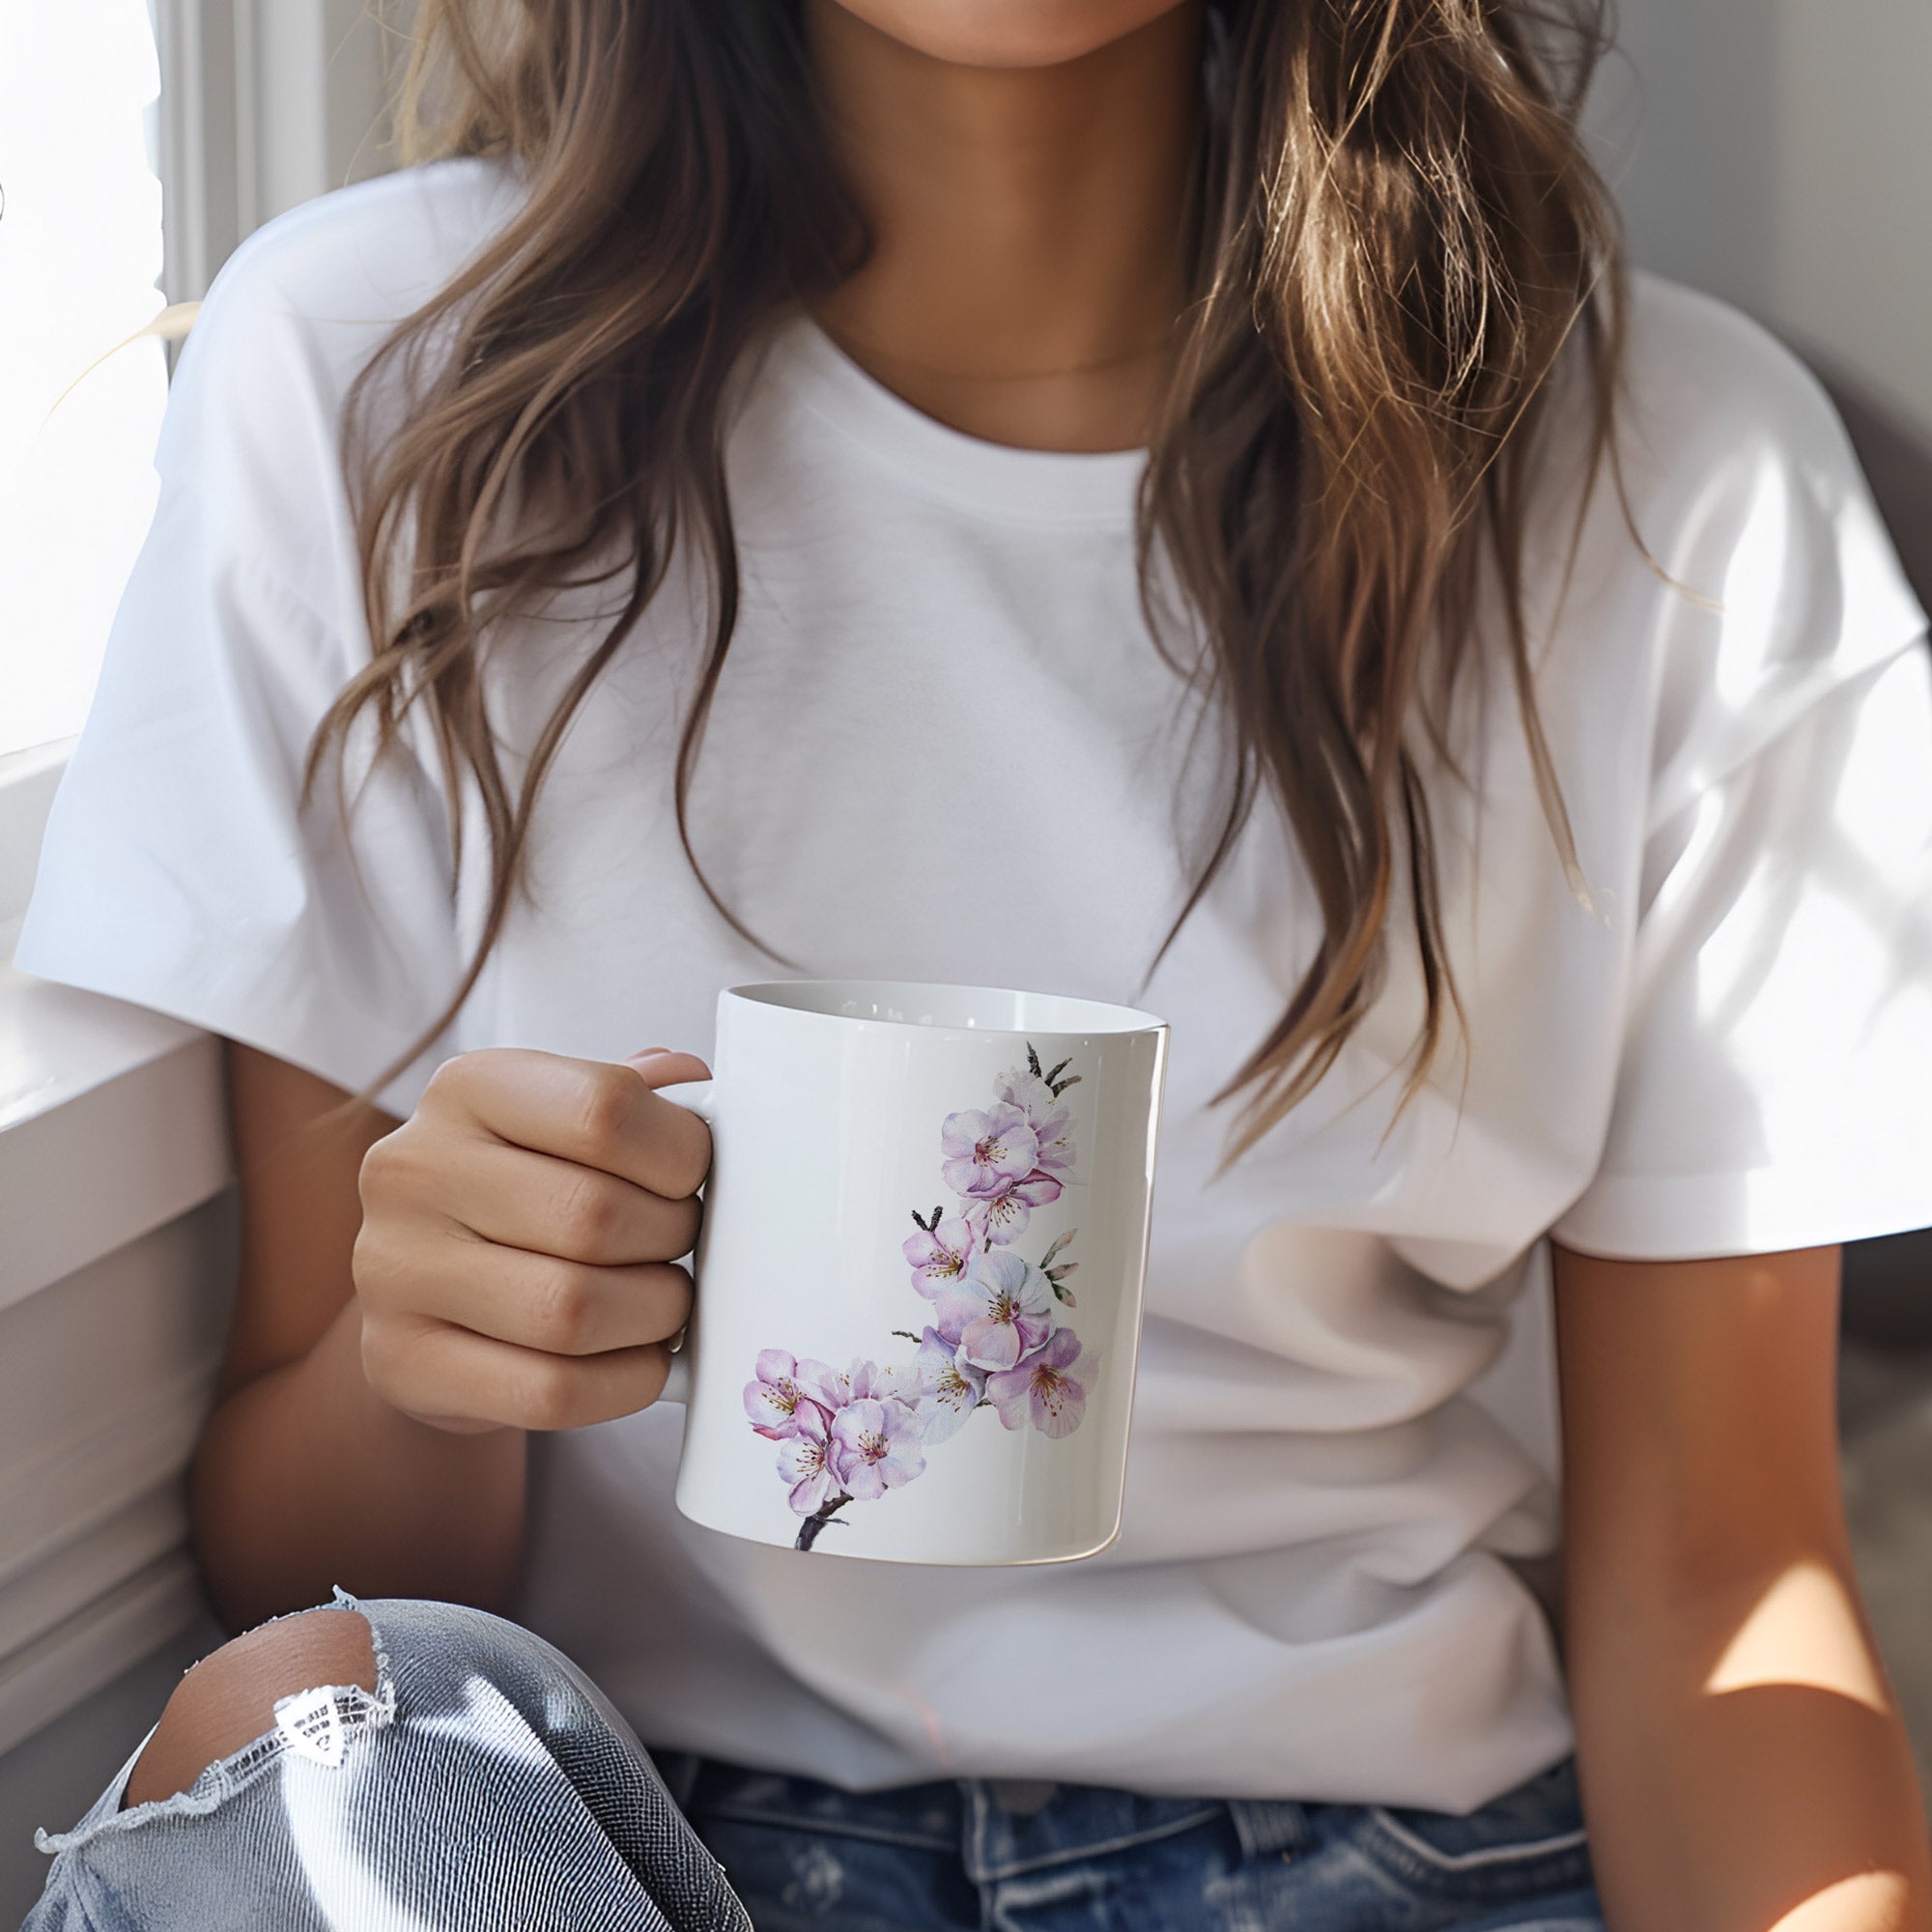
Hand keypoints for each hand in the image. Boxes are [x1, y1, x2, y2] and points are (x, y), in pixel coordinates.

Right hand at [351, 1047, 711, 1432]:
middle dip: (672, 1240)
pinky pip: (548, 1391)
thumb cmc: (526, 1197)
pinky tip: (638, 1359)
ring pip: (571, 1311)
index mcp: (468, 1087)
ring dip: (653, 1315)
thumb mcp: (567, 1126)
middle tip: (682, 1247)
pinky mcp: (400, 1361)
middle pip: (593, 1215)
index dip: (681, 1152)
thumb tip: (696, 1087)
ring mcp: (395, 1270)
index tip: (694, 1177)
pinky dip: (623, 1382)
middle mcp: (415, 1169)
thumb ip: (636, 1100)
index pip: (604, 1109)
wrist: (430, 1298)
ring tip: (663, 1302)